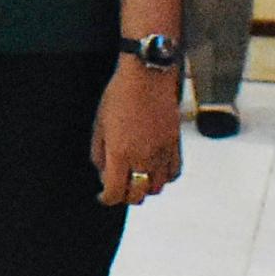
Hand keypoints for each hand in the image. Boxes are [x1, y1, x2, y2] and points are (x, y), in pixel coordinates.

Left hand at [93, 60, 183, 208]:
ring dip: (145, 188)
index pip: (115, 192)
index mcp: (120, 153)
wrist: (148, 76)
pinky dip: (164, 178)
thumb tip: (103, 173)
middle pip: (137, 195)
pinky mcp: (175, 145)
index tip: (103, 196)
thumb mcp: (99, 124)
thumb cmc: (120, 95)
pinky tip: (155, 171)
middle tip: (118, 189)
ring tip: (136, 179)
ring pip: (157, 187)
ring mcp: (162, 153)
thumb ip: (99, 153)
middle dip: (125, 196)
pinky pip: (173, 173)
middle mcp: (143, 158)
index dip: (107, 198)